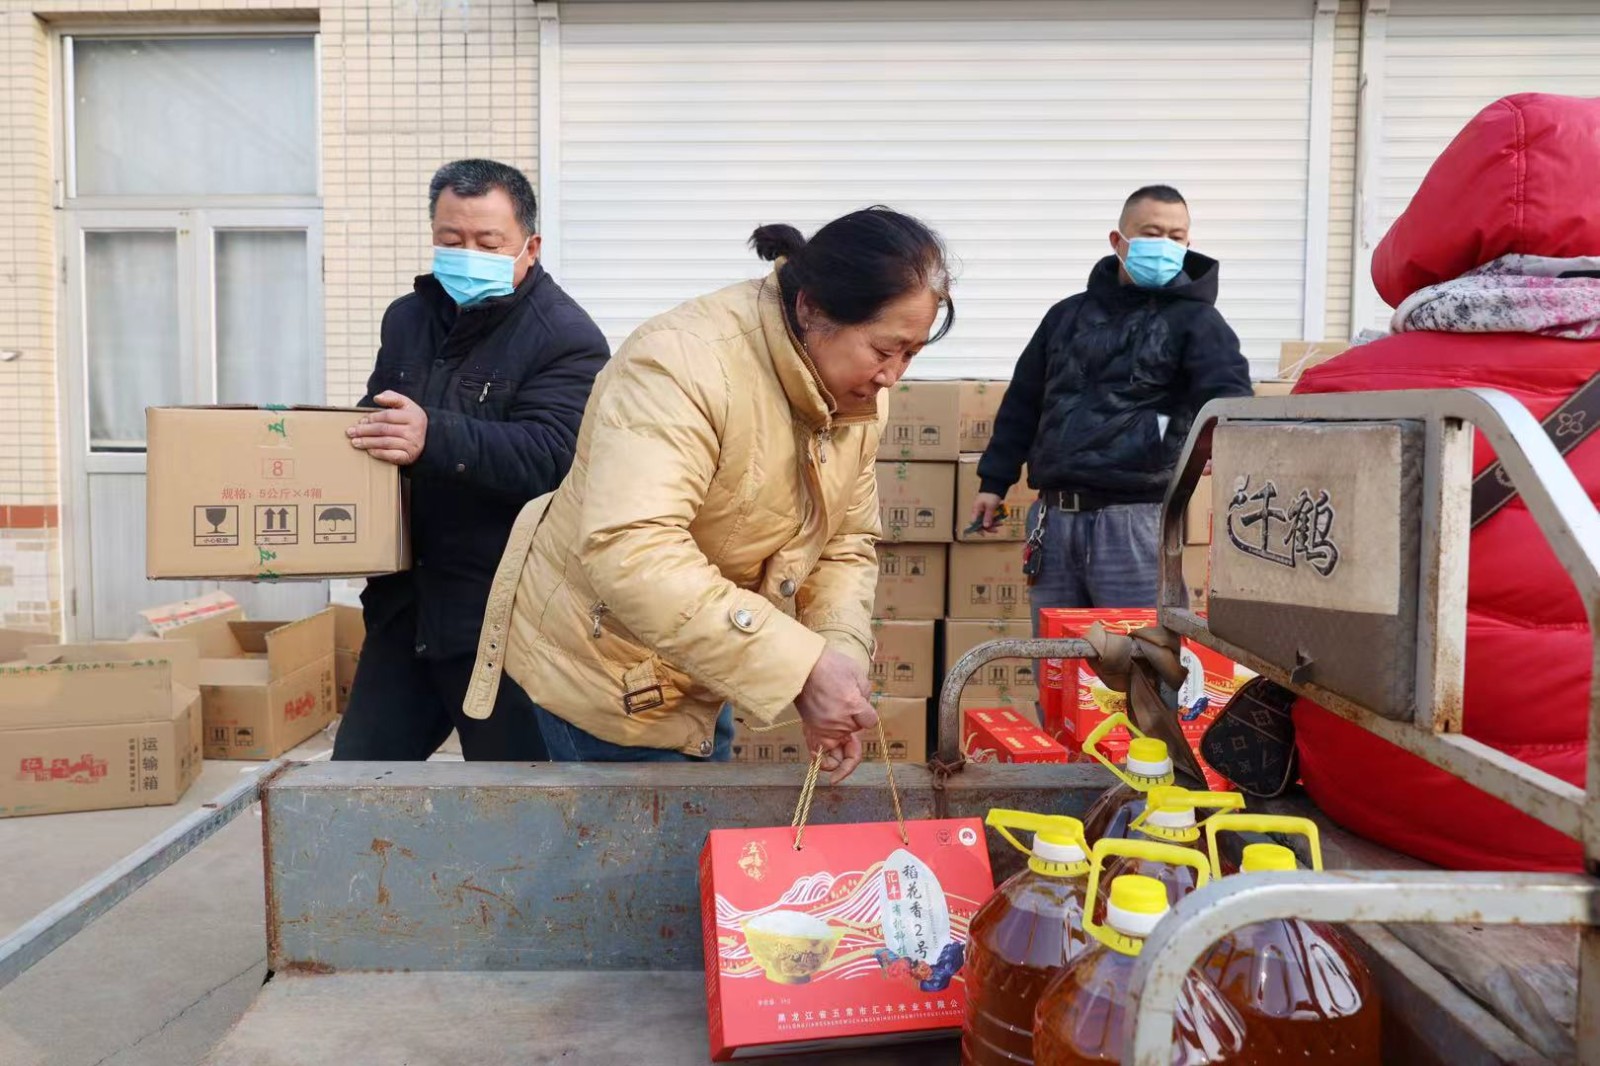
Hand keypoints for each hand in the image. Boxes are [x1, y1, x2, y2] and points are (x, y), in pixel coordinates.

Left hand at [348, 391, 427, 464]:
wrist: (429, 437)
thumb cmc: (411, 420)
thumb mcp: (406, 404)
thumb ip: (392, 397)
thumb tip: (377, 398)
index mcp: (412, 416)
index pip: (388, 416)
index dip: (372, 418)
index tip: (360, 420)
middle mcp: (414, 431)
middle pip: (384, 430)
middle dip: (365, 431)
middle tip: (351, 432)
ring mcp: (411, 444)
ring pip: (385, 443)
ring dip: (367, 443)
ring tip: (355, 442)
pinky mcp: (409, 456)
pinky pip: (391, 455)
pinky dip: (379, 453)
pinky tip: (369, 451)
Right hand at [795, 648, 878, 783]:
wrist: (800, 665)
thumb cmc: (828, 665)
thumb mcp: (855, 672)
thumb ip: (864, 692)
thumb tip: (863, 704)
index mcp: (853, 706)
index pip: (870, 722)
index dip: (868, 715)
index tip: (862, 707)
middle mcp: (840, 722)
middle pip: (854, 734)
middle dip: (854, 729)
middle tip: (852, 738)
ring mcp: (824, 728)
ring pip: (838, 750)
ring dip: (841, 757)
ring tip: (840, 765)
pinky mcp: (811, 730)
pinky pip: (818, 753)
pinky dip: (822, 761)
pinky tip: (826, 765)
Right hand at [971, 492, 1004, 532]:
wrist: (995, 485)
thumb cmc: (991, 495)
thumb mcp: (990, 507)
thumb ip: (988, 517)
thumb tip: (985, 526)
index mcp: (976, 510)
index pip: (974, 523)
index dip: (978, 529)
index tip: (984, 534)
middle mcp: (978, 511)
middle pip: (981, 523)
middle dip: (989, 527)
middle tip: (996, 529)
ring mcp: (983, 510)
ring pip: (987, 520)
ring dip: (993, 523)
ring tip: (1001, 523)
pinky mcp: (988, 509)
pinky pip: (990, 516)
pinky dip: (995, 518)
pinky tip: (1000, 519)